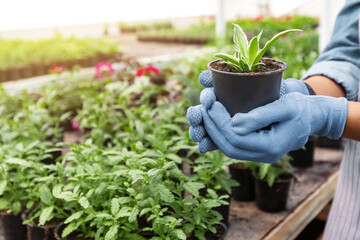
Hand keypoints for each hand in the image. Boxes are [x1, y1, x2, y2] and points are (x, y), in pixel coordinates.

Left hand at [187, 70, 309, 153]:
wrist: (312, 118)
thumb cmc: (301, 108)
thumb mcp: (285, 106)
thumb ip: (260, 116)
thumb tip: (233, 123)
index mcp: (272, 147)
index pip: (236, 138)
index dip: (219, 122)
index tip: (210, 103)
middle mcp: (264, 156)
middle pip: (229, 146)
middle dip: (212, 126)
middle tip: (203, 107)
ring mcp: (259, 155)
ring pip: (229, 148)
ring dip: (214, 131)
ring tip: (205, 112)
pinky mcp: (255, 150)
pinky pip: (233, 146)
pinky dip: (221, 134)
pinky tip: (214, 120)